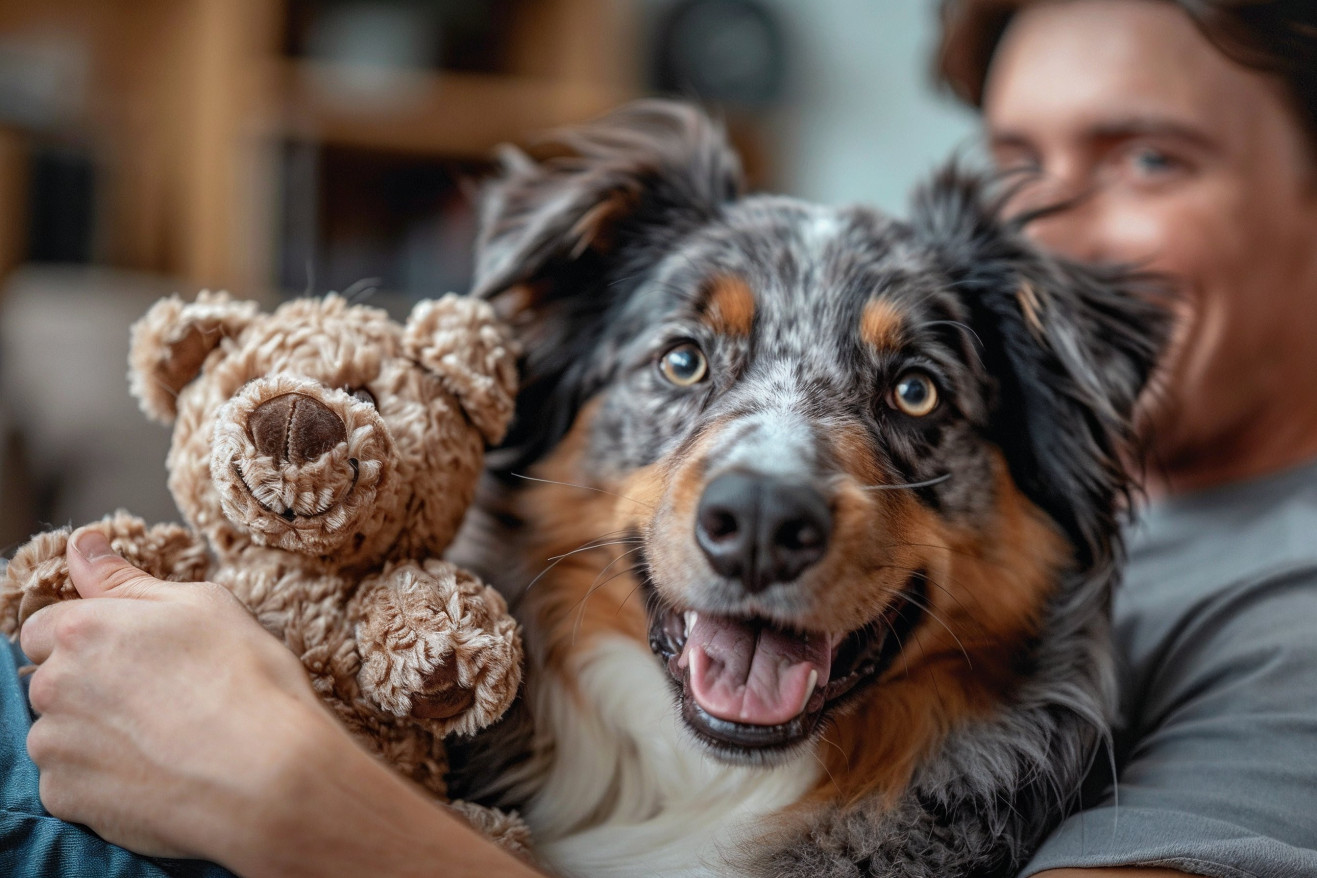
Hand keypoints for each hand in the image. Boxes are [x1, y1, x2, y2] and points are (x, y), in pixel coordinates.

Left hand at [20, 527, 324, 858]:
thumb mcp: (203, 606)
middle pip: (52, 680)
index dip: (89, 637)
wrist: (268, 777)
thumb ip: (127, 579)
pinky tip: (154, 772)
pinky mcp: (65, 799)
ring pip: (59, 732)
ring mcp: (55, 746)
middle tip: (162, 696)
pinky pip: (70, 782)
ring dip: (95, 733)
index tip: (133, 654)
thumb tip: (83, 545)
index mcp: (85, 629)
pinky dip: (102, 779)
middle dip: (91, 686)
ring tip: (163, 739)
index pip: (45, 625)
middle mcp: (54, 685)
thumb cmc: (247, 681)